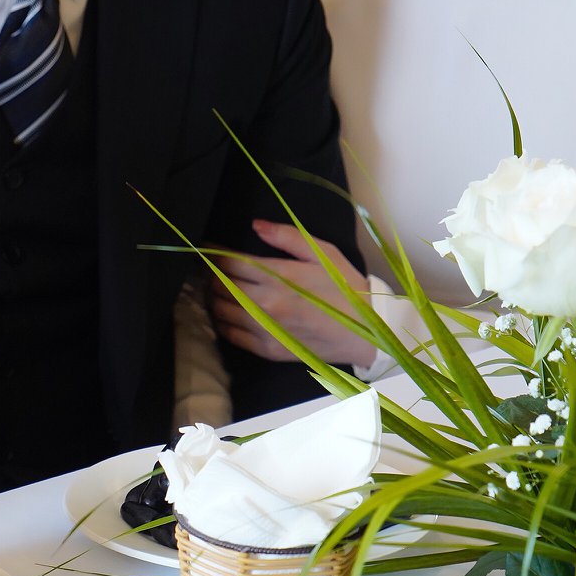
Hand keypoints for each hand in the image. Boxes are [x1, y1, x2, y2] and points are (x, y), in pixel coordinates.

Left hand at [210, 220, 374, 367]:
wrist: (368, 332)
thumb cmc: (345, 287)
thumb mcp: (323, 253)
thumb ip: (287, 236)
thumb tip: (255, 225)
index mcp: (278, 277)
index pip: (230, 262)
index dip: (214, 253)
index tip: (208, 248)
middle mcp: (266, 304)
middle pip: (219, 285)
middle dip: (210, 273)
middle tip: (209, 266)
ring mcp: (265, 330)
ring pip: (220, 310)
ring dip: (212, 296)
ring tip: (215, 287)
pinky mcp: (268, 350)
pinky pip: (230, 335)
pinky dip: (221, 321)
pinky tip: (225, 311)